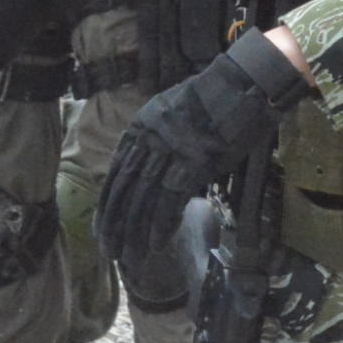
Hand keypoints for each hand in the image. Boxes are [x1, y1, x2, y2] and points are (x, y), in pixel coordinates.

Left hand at [96, 34, 311, 260]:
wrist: (240, 85)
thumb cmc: (212, 100)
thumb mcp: (170, 114)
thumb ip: (156, 140)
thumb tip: (150, 170)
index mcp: (140, 127)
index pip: (116, 172)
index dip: (107, 203)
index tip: (101, 227)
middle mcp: (148, 139)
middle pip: (125, 190)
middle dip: (115, 224)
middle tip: (110, 251)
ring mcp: (169, 151)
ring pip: (144, 199)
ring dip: (136, 232)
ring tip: (131, 257)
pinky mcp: (192, 162)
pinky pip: (170, 200)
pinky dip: (162, 225)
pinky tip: (156, 244)